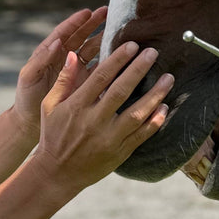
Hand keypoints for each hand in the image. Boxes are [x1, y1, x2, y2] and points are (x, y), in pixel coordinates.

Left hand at [10, 7, 107, 142]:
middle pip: (81, 36)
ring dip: (103, 38)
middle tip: (108, 11)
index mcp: (49, 53)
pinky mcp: (83, 82)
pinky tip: (120, 54)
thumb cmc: (26, 98)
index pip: (64, 33)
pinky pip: (97, 67)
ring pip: (91, 49)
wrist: (30, 122)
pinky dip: (108, 60)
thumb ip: (40, 60)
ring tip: (118, 29)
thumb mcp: (29, 77)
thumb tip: (56, 42)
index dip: (76, 22)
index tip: (88, 12)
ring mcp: (75, 69)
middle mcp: (64, 58)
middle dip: (93, 23)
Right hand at [32, 41, 172, 195]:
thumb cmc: (52, 135)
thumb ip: (64, 80)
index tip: (132, 45)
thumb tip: (72, 55)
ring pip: (137, 114)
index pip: (100, 78)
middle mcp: (94, 121)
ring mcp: (109, 138)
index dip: (117, 59)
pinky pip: (142, 135)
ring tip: (168, 78)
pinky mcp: (119, 152)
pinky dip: (155, 122)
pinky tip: (165, 107)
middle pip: (121, 91)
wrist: (56, 173)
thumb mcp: (50, 106)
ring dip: (155, 95)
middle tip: (153, 52)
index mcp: (77, 106)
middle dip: (138, 70)